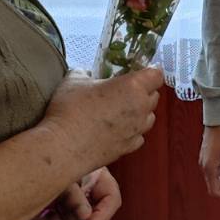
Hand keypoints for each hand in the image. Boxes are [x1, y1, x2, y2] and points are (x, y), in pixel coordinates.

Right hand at [40, 68, 163, 172]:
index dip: (150, 71)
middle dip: (144, 91)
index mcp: (132, 86)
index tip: (139, 71)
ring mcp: (136, 130)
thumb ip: (85, 73)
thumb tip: (86, 73)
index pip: (156, 74)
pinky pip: (138, 136)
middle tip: (124, 90)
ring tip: (121, 111)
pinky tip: (117, 130)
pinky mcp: (128, 148)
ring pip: (149, 117)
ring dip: (140, 112)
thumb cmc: (70, 109)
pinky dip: (132, 132)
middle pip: (154, 96)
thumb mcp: (74, 80)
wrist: (62, 148)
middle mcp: (140, 108)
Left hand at [49, 167, 121, 219]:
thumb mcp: (63, 178)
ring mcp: (82, 210)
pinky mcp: (70, 219)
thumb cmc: (48, 166)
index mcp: (99, 180)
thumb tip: (86, 216)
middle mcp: (94, 196)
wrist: (30, 169)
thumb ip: (74, 195)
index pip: (111, 200)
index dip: (101, 217)